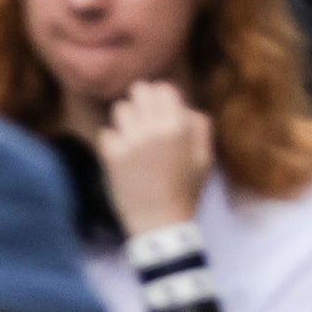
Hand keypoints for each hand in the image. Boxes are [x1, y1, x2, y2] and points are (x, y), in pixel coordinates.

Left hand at [99, 78, 214, 236]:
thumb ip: (198, 125)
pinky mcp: (112, 155)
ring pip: (120, 108)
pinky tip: (122, 157)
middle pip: (139, 90)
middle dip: (140, 102)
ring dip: (125, 121)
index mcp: (180, 128)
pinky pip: (106, 133)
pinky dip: (112, 143)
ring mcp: (132, 141)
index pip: (163, 88)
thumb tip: (182, 104)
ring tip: (133, 139)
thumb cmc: (185, 189)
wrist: (161, 223)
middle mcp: (155, 130)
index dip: (160, 97)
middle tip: (143, 120)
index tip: (158, 111)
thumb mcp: (204, 157)